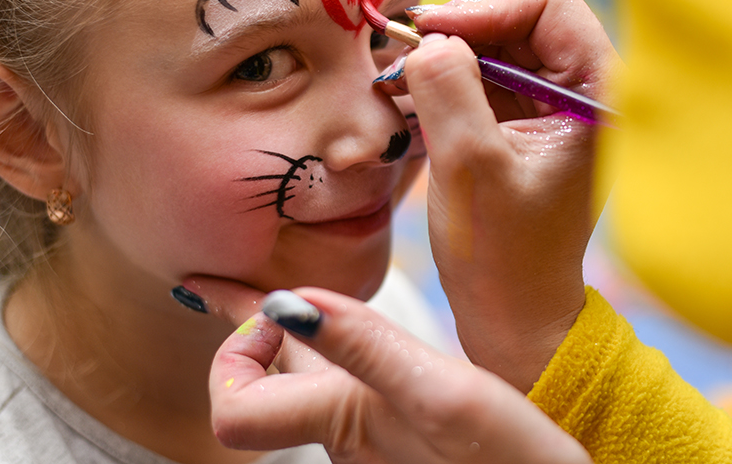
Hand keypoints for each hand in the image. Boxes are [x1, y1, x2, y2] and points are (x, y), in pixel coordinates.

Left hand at [189, 277, 590, 463]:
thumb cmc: (509, 459)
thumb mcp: (440, 393)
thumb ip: (365, 348)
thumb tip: (286, 305)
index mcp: (342, 423)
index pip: (232, 405)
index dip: (236, 353)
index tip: (275, 307)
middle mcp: (347, 439)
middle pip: (265, 388)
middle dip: (245, 336)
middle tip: (222, 285)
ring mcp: (376, 443)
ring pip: (307, 387)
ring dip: (289, 342)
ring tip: (277, 300)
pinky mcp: (408, 438)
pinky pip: (348, 391)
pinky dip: (335, 354)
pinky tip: (355, 336)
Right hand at [387, 0, 620, 391]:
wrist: (513, 315)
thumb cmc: (503, 254)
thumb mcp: (470, 166)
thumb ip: (449, 88)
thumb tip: (428, 35)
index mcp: (599, 92)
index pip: (548, 0)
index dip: (484, 7)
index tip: (429, 35)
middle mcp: (584, 86)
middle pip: (519, 11)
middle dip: (460, 28)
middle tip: (406, 55)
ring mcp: (553, 100)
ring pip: (495, 38)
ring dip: (446, 52)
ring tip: (401, 79)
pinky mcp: (523, 117)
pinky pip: (482, 70)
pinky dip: (445, 77)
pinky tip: (410, 95)